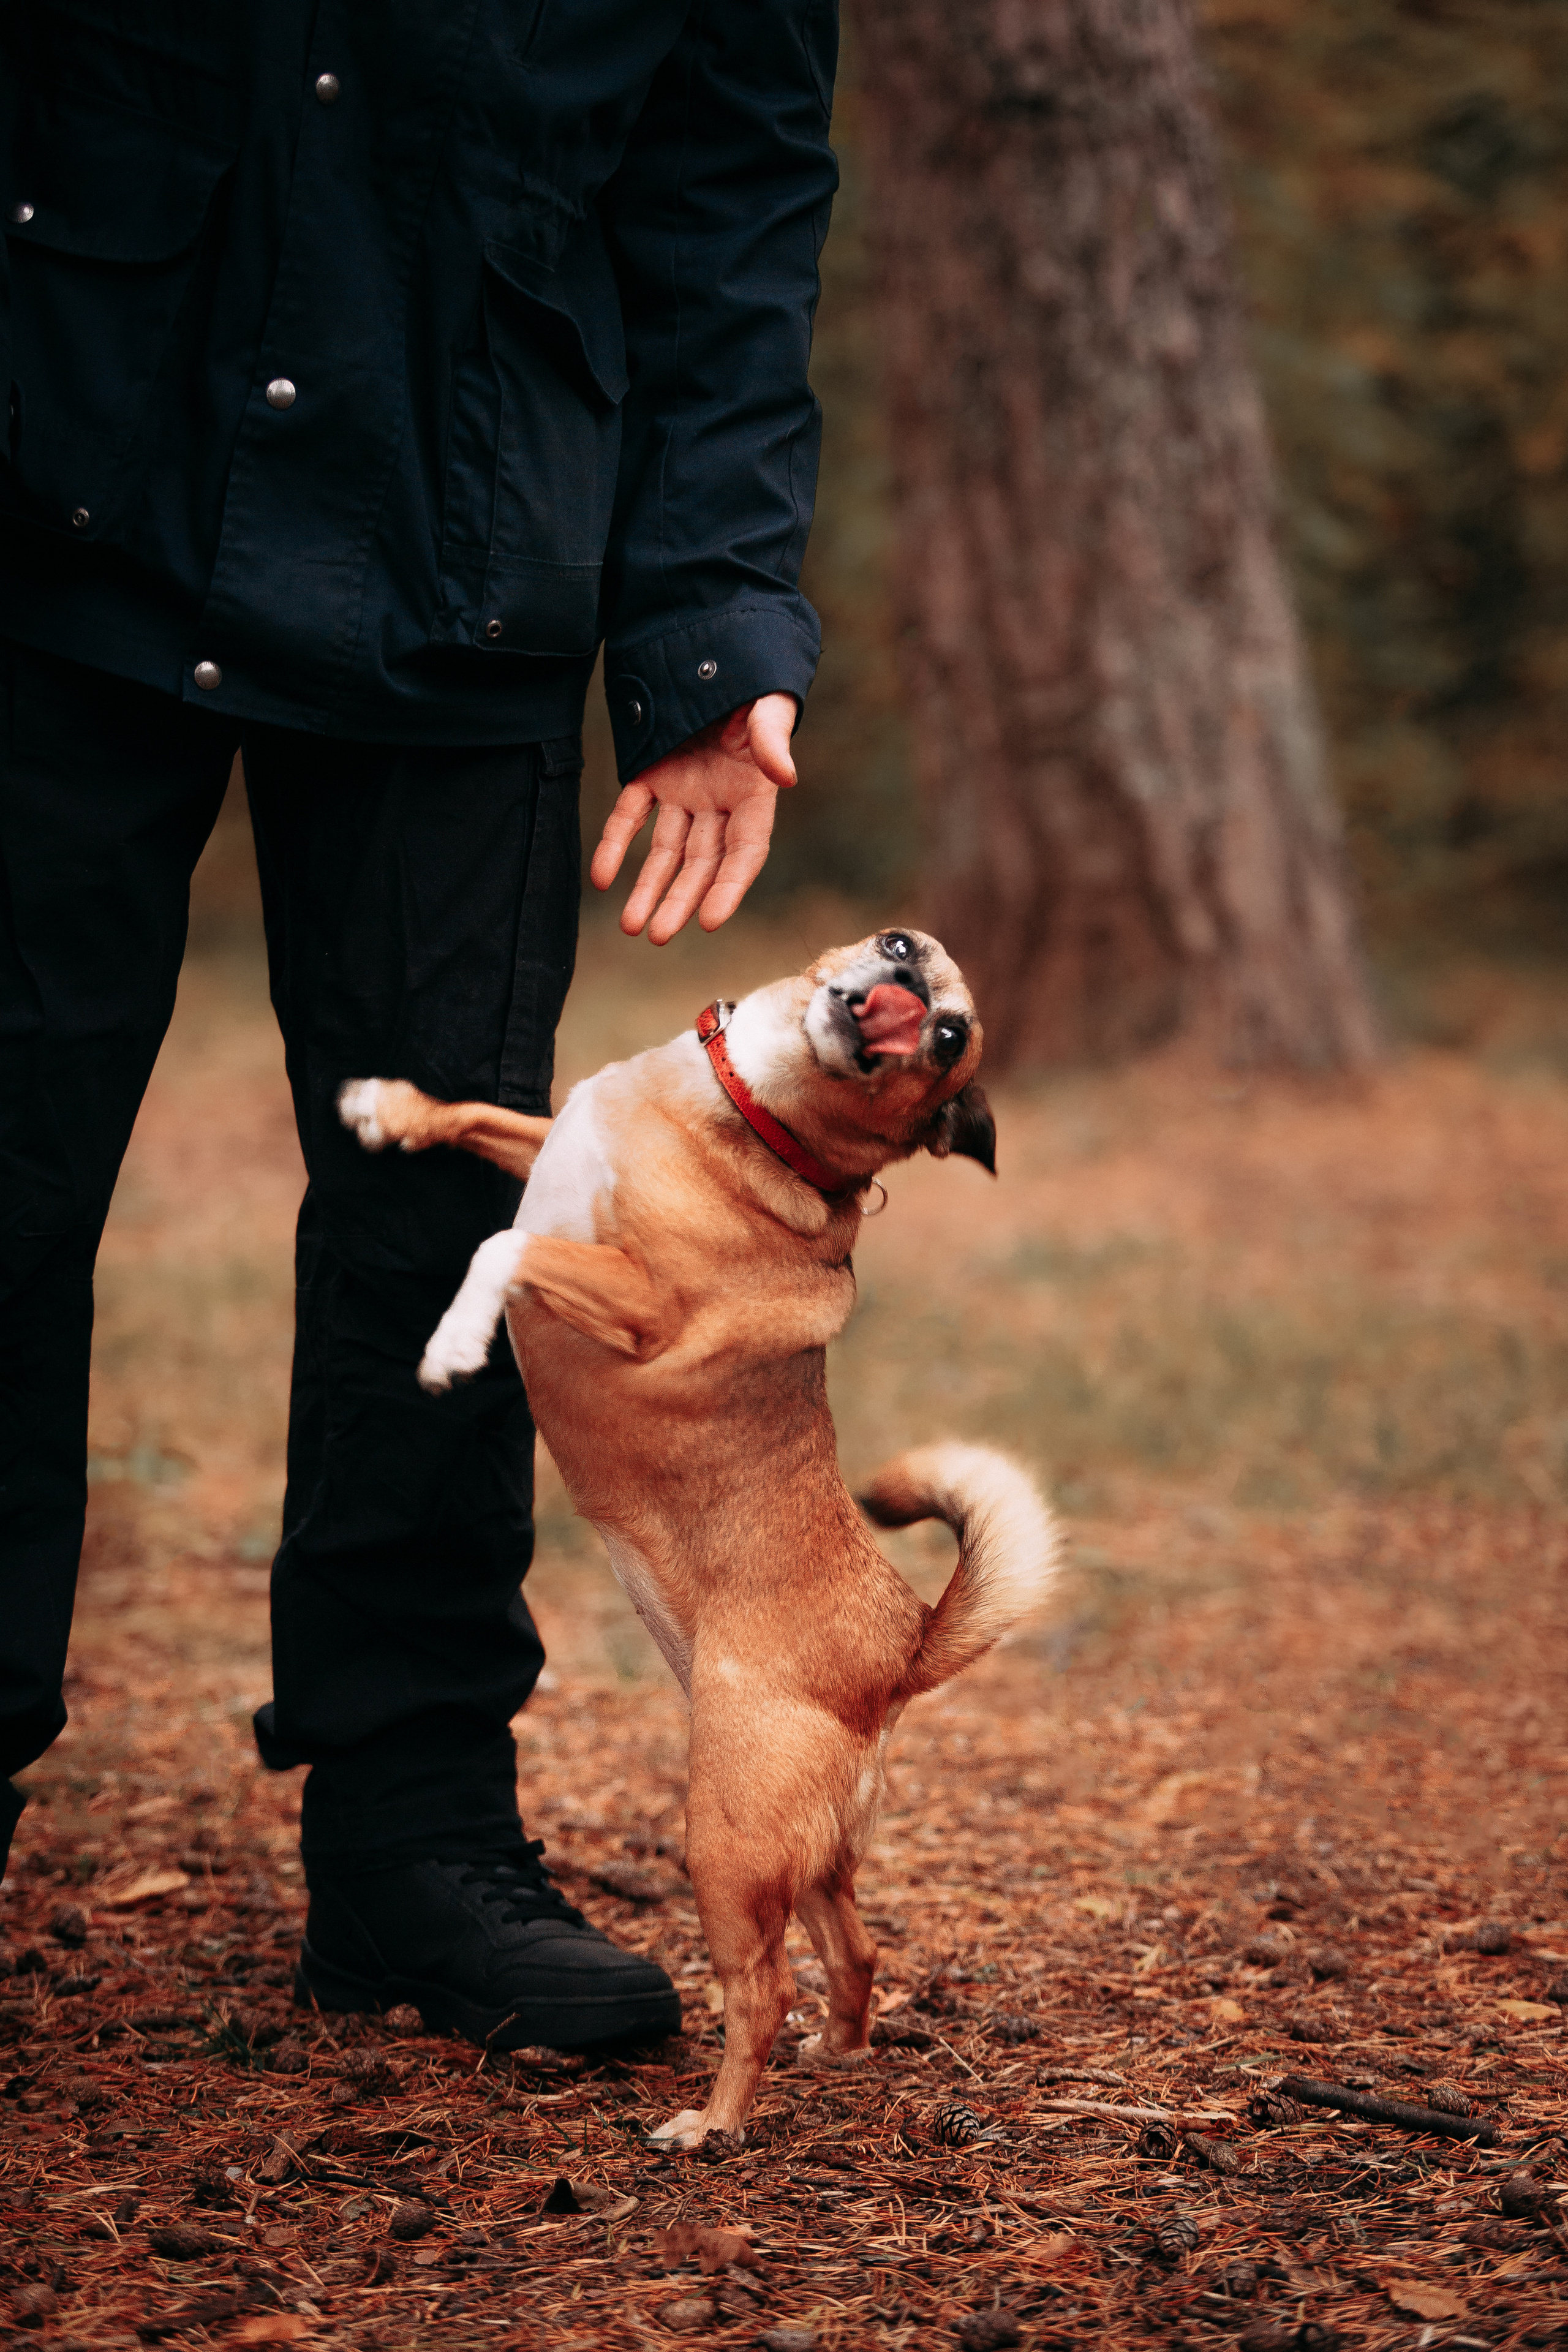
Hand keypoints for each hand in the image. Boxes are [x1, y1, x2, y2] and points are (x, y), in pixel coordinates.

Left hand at [589, 692, 796, 942]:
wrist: (720, 651)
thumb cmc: (754, 683)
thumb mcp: (768, 707)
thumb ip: (773, 739)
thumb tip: (784, 775)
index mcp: (754, 794)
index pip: (745, 852)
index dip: (729, 888)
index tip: (709, 919)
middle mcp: (720, 803)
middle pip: (701, 863)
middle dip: (680, 900)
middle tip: (658, 935)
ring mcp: (684, 792)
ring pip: (665, 850)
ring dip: (649, 888)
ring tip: (633, 926)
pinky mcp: (652, 775)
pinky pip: (629, 814)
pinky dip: (614, 844)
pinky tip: (600, 878)